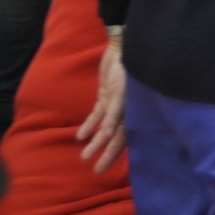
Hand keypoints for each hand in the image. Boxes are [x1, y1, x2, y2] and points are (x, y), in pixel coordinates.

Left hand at [77, 36, 127, 172]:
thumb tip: (108, 132)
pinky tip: (80, 137)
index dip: (114, 151)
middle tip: (96, 170)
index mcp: (135, 109)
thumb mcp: (123, 88)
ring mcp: (116, 102)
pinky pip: (98, 113)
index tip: (104, 166)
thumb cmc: (129, 65)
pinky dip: (90, 124)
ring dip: (95, 141)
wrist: (124, 45)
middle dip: (106, 152)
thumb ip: (116, 109)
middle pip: (116, 136)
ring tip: (84, 157)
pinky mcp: (107, 95)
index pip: (125, 136)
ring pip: (106, 127)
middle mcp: (127, 109)